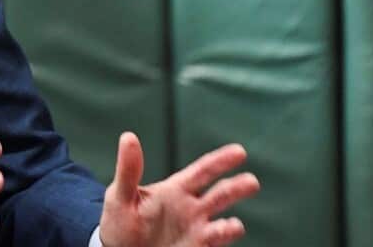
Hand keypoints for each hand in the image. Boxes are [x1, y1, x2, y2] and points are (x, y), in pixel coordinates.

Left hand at [100, 132, 260, 246]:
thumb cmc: (120, 221)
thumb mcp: (120, 195)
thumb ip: (128, 170)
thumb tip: (128, 137)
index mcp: (176, 190)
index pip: (203, 171)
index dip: (221, 161)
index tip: (240, 151)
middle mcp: (191, 210)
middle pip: (220, 196)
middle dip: (236, 189)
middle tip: (252, 182)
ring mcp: (195, 232)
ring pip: (221, 227)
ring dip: (230, 227)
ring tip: (234, 226)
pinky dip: (219, 243)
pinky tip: (219, 237)